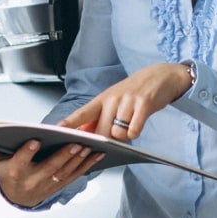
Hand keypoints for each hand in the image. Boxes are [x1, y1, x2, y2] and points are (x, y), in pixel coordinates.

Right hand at [0, 139, 102, 207]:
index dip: (27, 152)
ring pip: (66, 172)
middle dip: (63, 155)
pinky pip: (77, 175)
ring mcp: (49, 185)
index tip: (35, 140)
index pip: (21, 162)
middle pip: (50, 168)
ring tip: (90, 146)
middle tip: (75, 142)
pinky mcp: (61, 185)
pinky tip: (98, 153)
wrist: (19, 197)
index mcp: (15, 173)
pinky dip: (88, 165)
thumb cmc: (6, 172)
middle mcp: (33, 181)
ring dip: (79, 159)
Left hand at [63, 63, 191, 140]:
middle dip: (105, 140)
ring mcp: (128, 101)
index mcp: (101, 99)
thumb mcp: (112, 101)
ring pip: (118, 134)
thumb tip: (82, 135)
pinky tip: (137, 124)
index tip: (57, 130)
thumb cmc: (132, 93)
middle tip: (114, 134)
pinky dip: (136, 132)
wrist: (159, 76)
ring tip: (130, 123)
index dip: (69, 123)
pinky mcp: (144, 104)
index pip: (82, 113)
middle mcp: (112, 99)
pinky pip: (134, 130)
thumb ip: (98, 118)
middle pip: (101, 132)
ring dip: (124, 136)